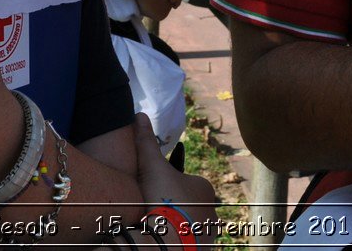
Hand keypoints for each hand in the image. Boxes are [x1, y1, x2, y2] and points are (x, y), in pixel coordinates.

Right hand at [133, 114, 216, 244]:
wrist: (167, 237)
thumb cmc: (162, 198)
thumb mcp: (151, 166)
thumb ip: (146, 141)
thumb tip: (140, 114)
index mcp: (204, 187)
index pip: (185, 184)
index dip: (166, 187)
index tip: (153, 194)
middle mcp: (212, 209)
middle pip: (187, 205)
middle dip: (173, 206)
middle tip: (154, 210)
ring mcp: (208, 231)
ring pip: (189, 224)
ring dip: (176, 224)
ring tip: (158, 225)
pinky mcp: (202, 246)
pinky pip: (189, 239)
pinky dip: (179, 238)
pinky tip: (163, 236)